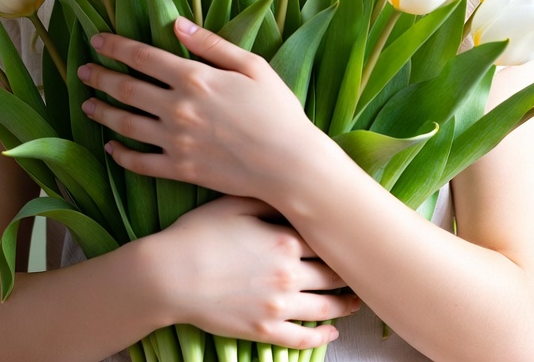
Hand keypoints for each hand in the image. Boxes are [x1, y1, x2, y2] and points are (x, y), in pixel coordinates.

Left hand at [79, 17, 323, 201]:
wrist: (289, 164)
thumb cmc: (278, 110)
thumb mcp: (251, 66)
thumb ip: (211, 43)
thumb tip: (177, 23)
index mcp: (195, 77)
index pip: (143, 56)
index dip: (116, 46)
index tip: (98, 40)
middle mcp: (177, 107)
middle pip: (127, 88)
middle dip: (100, 77)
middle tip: (83, 71)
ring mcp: (175, 141)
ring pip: (126, 124)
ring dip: (103, 112)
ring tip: (88, 105)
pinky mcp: (180, 169)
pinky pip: (140, 163)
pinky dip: (121, 155)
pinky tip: (111, 148)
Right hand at [147, 195, 357, 347]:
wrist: (169, 275)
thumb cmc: (198, 234)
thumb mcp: (234, 204)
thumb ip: (269, 200)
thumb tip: (295, 195)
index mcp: (284, 240)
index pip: (326, 240)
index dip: (341, 239)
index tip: (355, 237)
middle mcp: (289, 274)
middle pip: (332, 274)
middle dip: (350, 273)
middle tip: (364, 270)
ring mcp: (278, 306)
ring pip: (325, 308)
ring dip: (346, 305)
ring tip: (356, 301)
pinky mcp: (264, 330)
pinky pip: (302, 339)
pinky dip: (321, 337)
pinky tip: (331, 332)